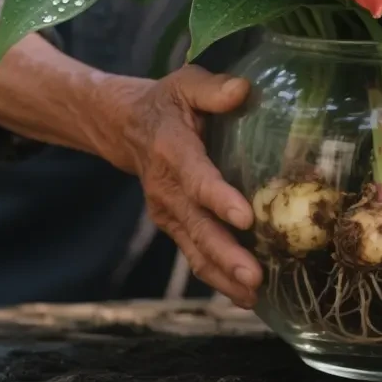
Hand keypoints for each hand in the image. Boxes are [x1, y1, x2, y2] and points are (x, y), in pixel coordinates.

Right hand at [110, 65, 261, 307]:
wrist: (127, 128)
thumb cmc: (168, 103)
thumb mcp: (186, 84)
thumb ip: (213, 89)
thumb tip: (243, 90)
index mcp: (173, 152)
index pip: (197, 179)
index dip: (219, 199)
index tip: (245, 218)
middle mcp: (167, 190)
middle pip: (198, 227)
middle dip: (226, 255)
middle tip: (255, 277)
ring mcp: (169, 213)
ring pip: (196, 249)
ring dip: (224, 276)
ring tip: (254, 296)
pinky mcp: (175, 225)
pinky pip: (196, 254)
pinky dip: (218, 277)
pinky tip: (245, 295)